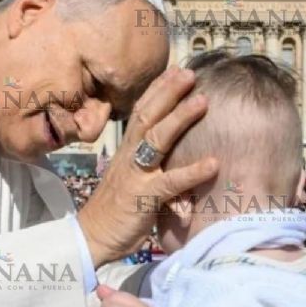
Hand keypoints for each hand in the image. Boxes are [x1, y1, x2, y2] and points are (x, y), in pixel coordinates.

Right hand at [77, 68, 217, 266]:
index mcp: (126, 151)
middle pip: (148, 116)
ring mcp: (135, 175)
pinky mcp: (143, 198)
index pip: (141, 111)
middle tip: (190, 72)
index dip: (158, 89)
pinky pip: (170, 182)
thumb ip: (151, 165)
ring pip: (157, 139)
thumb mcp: (131, 179)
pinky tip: (213, 163)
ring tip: (203, 101)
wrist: (92, 237)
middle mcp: (129, 157)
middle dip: (169, 92)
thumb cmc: (116, 210)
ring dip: (180, 118)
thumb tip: (171, 156)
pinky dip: (192, 172)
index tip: (175, 69)